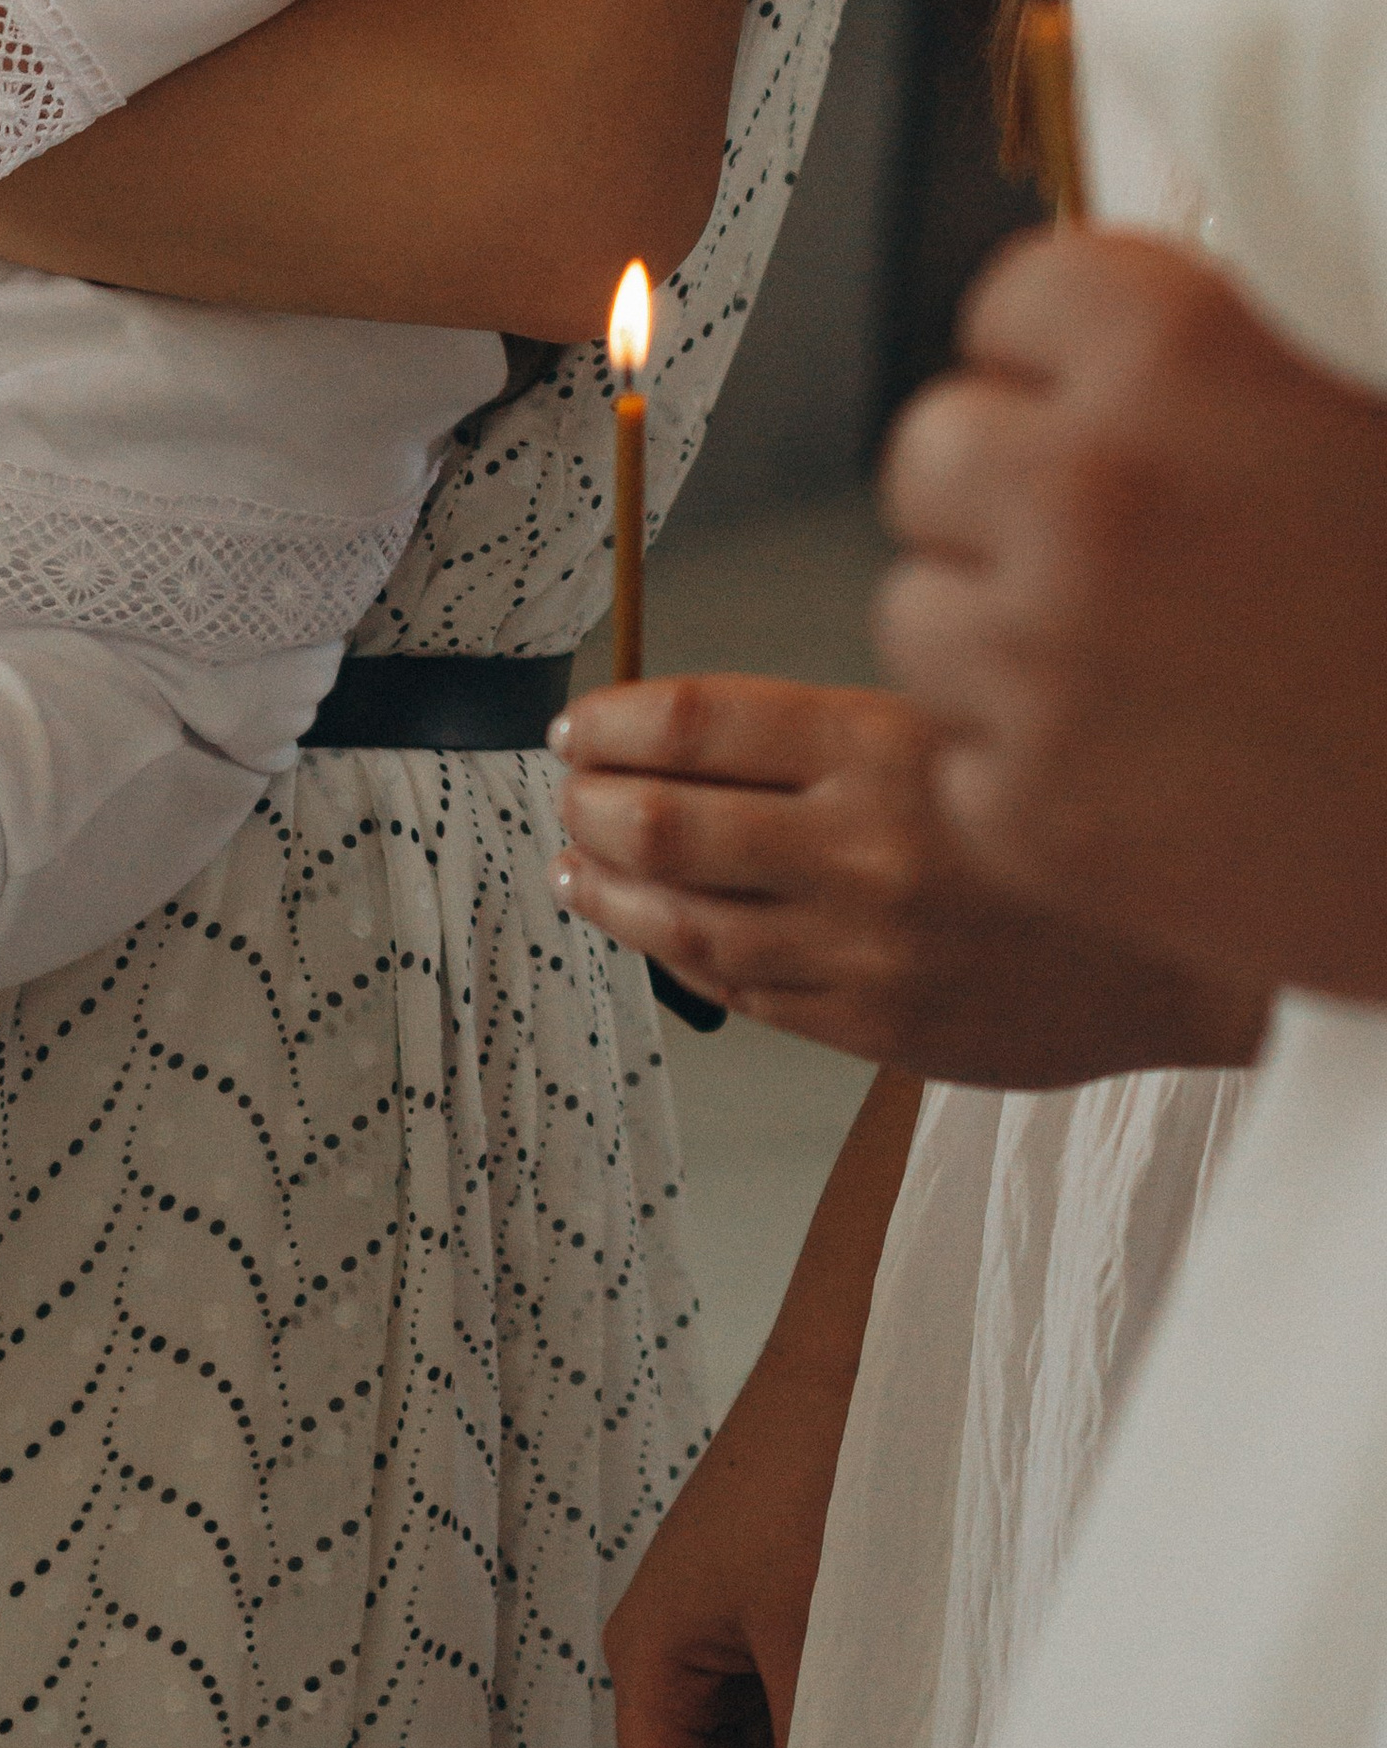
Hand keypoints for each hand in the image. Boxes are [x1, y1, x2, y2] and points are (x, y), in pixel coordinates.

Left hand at [550, 672, 1266, 1082]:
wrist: (1179, 951)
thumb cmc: (1052, 823)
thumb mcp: (950, 730)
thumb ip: (821, 740)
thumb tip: (673, 739)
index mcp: (880, 744)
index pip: (694, 722)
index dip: (613, 722)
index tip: (578, 724)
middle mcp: (862, 844)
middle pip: (665, 820)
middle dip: (590, 804)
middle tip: (568, 793)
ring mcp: (863, 945)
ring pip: (684, 918)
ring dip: (608, 887)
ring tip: (575, 865)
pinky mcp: (874, 1026)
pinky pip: (743, 992)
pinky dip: (677, 955)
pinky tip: (651, 930)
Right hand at [609, 1061, 919, 1747]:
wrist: (856, 1361)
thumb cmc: (812, 1473)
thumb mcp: (812, 1635)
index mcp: (649, 1648)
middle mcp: (672, 1637)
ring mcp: (719, 1615)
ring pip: (747, 1745)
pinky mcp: (765, 1594)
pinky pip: (778, 1695)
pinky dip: (818, 1731)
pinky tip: (874, 1744)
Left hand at [876, 226, 1386, 1005]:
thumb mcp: (1368, 409)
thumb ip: (1240, 352)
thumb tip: (1145, 310)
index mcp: (1180, 350)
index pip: (1013, 302)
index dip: (1068, 364)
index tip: (1113, 410)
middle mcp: (1088, 491)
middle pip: (933, 455)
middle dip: (1007, 497)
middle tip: (1118, 553)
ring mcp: (1046, 661)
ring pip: (919, 611)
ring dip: (1002, 635)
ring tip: (1146, 671)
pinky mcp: (1037, 817)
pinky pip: (960, 759)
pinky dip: (1034, 772)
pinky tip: (1160, 776)